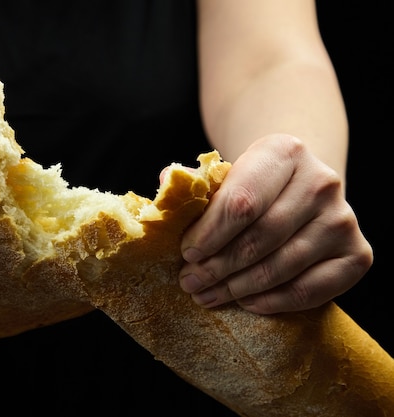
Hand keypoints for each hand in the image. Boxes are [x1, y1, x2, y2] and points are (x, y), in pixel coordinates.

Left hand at [178, 134, 372, 313]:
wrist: (299, 189)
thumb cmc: (253, 187)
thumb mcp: (226, 175)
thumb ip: (197, 185)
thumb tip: (167, 182)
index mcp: (285, 152)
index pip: (242, 202)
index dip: (209, 234)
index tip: (186, 254)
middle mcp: (322, 181)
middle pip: (260, 237)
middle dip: (217, 266)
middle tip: (190, 282)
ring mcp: (344, 219)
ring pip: (282, 266)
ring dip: (237, 288)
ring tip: (207, 295)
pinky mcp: (357, 254)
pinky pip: (310, 290)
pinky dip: (273, 301)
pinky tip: (245, 301)